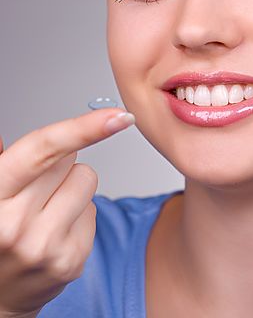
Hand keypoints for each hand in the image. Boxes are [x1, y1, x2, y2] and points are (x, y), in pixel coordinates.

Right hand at [0, 107, 133, 315]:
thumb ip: (10, 157)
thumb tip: (43, 129)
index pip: (42, 151)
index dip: (83, 127)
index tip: (117, 116)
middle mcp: (15, 224)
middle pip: (71, 160)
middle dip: (60, 163)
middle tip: (36, 189)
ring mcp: (45, 247)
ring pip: (88, 180)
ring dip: (72, 186)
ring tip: (45, 210)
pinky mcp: (71, 261)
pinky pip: (94, 209)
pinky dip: (78, 213)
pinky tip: (55, 231)